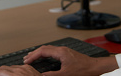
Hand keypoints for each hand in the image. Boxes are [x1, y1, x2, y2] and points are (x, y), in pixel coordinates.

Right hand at [0, 45, 117, 75]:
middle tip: (26, 59)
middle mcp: (61, 49)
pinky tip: (44, 57)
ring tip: (32, 57)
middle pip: (44, 48)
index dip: (33, 56)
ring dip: (39, 52)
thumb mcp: (66, 74)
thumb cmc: (83, 70)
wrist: (94, 67)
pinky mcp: (66, 53)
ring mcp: (64, 50)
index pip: (42, 51)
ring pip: (48, 48)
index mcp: (60, 52)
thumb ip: (52, 75)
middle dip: (34, 53)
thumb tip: (42, 75)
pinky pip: (52, 50)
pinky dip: (45, 53)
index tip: (27, 61)